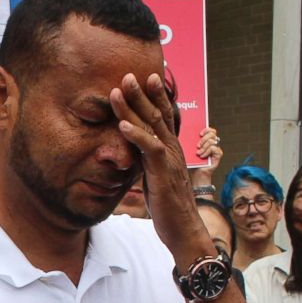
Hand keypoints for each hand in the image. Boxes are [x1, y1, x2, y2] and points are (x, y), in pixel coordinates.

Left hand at [111, 73, 208, 263]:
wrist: (182, 228)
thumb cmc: (167, 206)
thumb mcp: (153, 179)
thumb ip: (145, 164)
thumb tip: (131, 157)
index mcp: (169, 149)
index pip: (161, 117)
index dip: (153, 97)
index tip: (142, 79)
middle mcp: (172, 148)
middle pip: (156, 114)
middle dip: (142, 93)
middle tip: (127, 73)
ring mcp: (169, 158)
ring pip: (152, 126)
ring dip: (134, 107)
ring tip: (120, 89)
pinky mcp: (163, 172)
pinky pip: (149, 149)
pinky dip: (136, 135)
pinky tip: (122, 125)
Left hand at [194, 127, 222, 174]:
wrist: (197, 173)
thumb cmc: (194, 162)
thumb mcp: (191, 151)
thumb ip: (192, 143)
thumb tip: (187, 135)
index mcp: (207, 140)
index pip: (210, 130)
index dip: (206, 130)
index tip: (200, 134)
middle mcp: (213, 143)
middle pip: (212, 134)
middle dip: (204, 139)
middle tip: (197, 146)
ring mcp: (216, 148)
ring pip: (212, 141)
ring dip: (204, 147)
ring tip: (198, 153)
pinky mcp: (218, 154)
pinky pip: (214, 148)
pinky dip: (207, 152)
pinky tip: (202, 156)